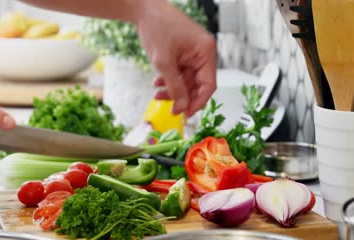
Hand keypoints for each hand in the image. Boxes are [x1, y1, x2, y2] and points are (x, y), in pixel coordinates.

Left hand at [133, 0, 216, 116]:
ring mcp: (194, 54)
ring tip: (158, 94)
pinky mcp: (184, 54)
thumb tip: (181, 106)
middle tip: (170, 108)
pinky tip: (158, 83)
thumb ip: (174, 86)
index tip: (186, 114)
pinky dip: (170, 80)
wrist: (144, 9)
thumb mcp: (164, 62)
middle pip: (198, 85)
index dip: (198, 102)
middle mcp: (203, 53)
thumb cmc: (157, 26)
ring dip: (173, 89)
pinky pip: (181, 73)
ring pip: (187, 81)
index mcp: (205, 51)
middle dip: (182, 96)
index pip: (209, 85)